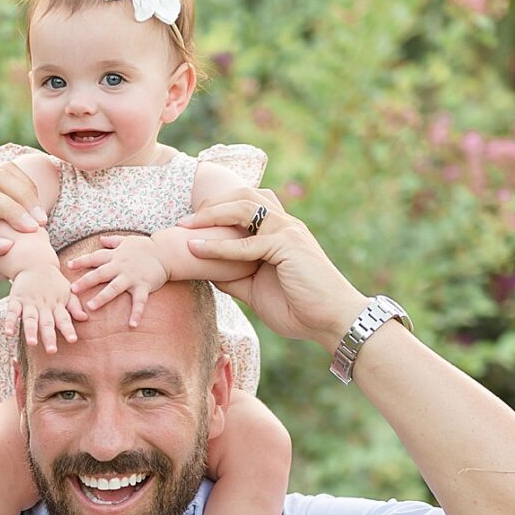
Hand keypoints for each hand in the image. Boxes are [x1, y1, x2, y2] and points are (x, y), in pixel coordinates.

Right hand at [0, 168, 44, 303]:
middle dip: (27, 197)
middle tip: (41, 222)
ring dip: (14, 211)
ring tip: (30, 230)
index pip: (7, 176)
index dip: (30, 192)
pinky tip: (4, 250)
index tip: (44, 220)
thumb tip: (34, 261)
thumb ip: (2, 254)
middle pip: (2, 177)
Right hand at [4, 256, 79, 354]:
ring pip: (30, 318)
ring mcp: (29, 303)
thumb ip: (75, 306)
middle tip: (51, 350)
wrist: (35, 263)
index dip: (68, 329)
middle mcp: (43, 305)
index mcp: (57, 305)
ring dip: (30, 331)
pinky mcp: (16, 299)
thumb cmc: (54, 283)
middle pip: (46, 323)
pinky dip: (9, 322)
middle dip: (49, 336)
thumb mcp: (67, 292)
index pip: (64, 319)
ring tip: (32, 343)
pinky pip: (12, 311)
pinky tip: (8, 333)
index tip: (72, 339)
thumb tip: (85, 318)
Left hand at [72, 233, 171, 322]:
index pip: (95, 257)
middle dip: (86, 281)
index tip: (68, 266)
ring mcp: (132, 276)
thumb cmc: (146, 247)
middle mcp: (121, 266)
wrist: (166, 251)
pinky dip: (136, 313)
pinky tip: (131, 325)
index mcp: (115, 256)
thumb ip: (113, 241)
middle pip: (100, 273)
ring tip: (91, 307)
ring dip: (102, 297)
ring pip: (114, 288)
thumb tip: (100, 239)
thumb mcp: (127, 240)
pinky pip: (139, 301)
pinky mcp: (144, 285)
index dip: (82, 261)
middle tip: (72, 290)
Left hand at [168, 189, 363, 349]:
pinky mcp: (288, 246)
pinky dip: (219, 246)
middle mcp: (284, 224)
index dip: (219, 206)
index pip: (247, 202)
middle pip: (243, 195)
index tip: (191, 222)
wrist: (331, 320)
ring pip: (244, 207)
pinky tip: (197, 249)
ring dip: (211, 215)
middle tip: (183, 221)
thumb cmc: (299, 308)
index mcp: (279, 231)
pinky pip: (247, 243)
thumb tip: (206, 271)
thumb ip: (234, 276)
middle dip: (211, 204)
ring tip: (186, 227)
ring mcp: (287, 231)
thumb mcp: (256, 290)